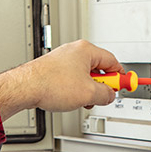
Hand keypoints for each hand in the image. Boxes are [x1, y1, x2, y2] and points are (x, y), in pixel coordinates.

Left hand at [0, 40, 122, 120]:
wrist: (25, 88)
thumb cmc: (50, 84)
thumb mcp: (89, 93)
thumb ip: (106, 94)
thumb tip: (109, 95)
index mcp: (86, 50)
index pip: (112, 61)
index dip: (120, 76)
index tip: (125, 84)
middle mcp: (73, 51)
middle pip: (98, 68)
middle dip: (101, 86)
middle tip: (102, 97)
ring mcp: (62, 60)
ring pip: (84, 76)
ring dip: (87, 90)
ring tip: (81, 100)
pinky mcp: (53, 69)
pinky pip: (71, 79)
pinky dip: (74, 90)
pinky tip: (69, 100)